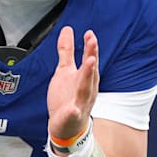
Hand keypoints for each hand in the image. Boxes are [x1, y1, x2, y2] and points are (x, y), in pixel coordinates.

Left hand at [47, 26, 98, 141]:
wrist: (66, 126)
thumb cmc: (68, 97)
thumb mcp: (65, 71)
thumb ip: (66, 51)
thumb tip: (68, 30)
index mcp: (85, 77)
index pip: (89, 60)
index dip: (90, 47)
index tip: (89, 34)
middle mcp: (86, 89)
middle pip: (90, 72)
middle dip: (92, 57)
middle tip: (92, 42)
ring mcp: (80, 103)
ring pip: (85, 89)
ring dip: (88, 76)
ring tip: (90, 63)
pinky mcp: (72, 117)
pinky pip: (74, 113)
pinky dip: (74, 110)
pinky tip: (73, 108)